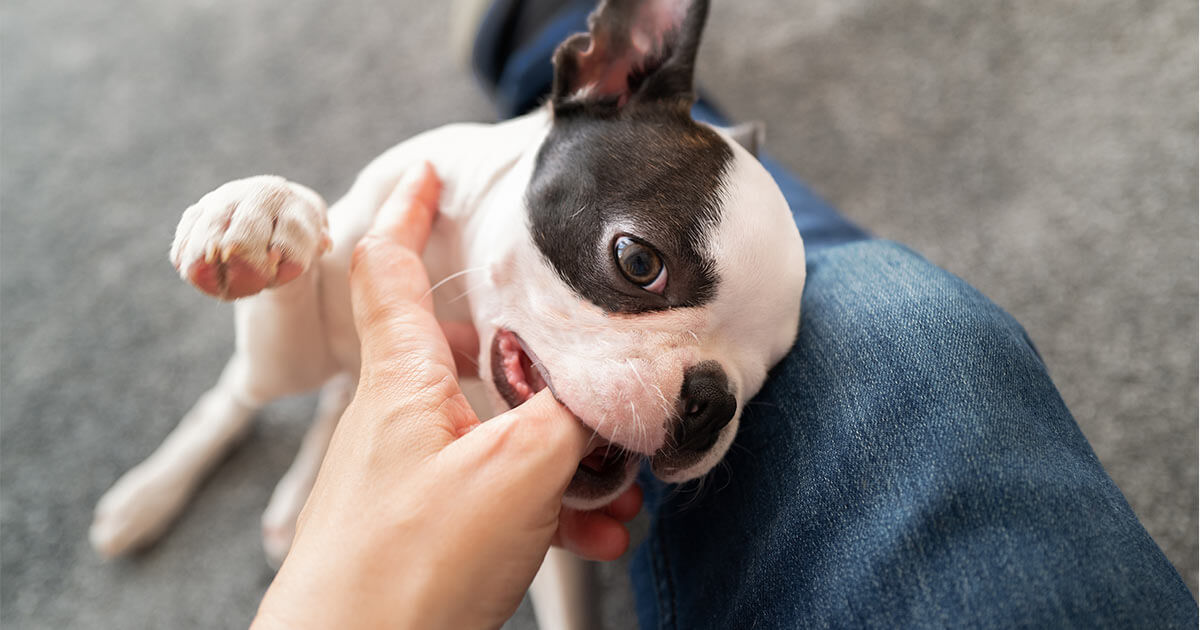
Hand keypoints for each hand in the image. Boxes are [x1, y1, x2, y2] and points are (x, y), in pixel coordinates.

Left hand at [252, 164, 640, 629]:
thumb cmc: (404, 567)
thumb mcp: (518, 470)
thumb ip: (576, 415)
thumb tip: (620, 385)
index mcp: (405, 377)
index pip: (390, 265)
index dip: (411, 210)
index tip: (432, 174)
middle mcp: (404, 416)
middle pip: (471, 354)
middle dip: (541, 364)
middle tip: (588, 375)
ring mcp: (416, 472)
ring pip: (502, 435)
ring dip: (565, 458)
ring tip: (614, 495)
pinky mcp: (431, 525)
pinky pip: (501, 494)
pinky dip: (550, 507)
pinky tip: (595, 536)